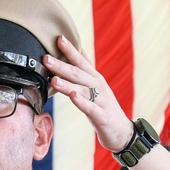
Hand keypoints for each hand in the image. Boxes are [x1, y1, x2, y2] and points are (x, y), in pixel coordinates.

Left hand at [43, 35, 133, 151]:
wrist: (122, 132)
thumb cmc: (104, 107)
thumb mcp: (96, 86)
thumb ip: (87, 69)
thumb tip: (80, 50)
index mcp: (95, 78)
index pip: (81, 61)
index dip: (71, 50)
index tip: (59, 37)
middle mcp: (98, 87)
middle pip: (78, 74)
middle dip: (62, 65)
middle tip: (46, 58)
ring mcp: (101, 101)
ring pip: (82, 90)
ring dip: (68, 84)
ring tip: (54, 78)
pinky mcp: (102, 116)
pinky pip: (90, 108)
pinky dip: (81, 102)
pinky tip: (73, 97)